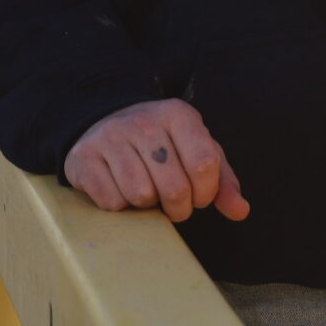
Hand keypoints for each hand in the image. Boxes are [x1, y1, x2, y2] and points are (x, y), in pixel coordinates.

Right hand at [62, 99, 249, 222]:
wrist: (106, 122)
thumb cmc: (163, 145)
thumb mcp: (197, 152)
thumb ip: (223, 181)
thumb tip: (241, 211)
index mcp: (178, 115)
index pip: (204, 167)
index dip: (205, 193)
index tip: (199, 196)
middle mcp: (143, 121)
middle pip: (174, 188)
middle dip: (179, 208)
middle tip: (173, 203)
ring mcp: (110, 137)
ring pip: (140, 196)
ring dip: (147, 206)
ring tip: (146, 190)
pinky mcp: (84, 157)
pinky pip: (111, 201)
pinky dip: (120, 204)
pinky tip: (120, 187)